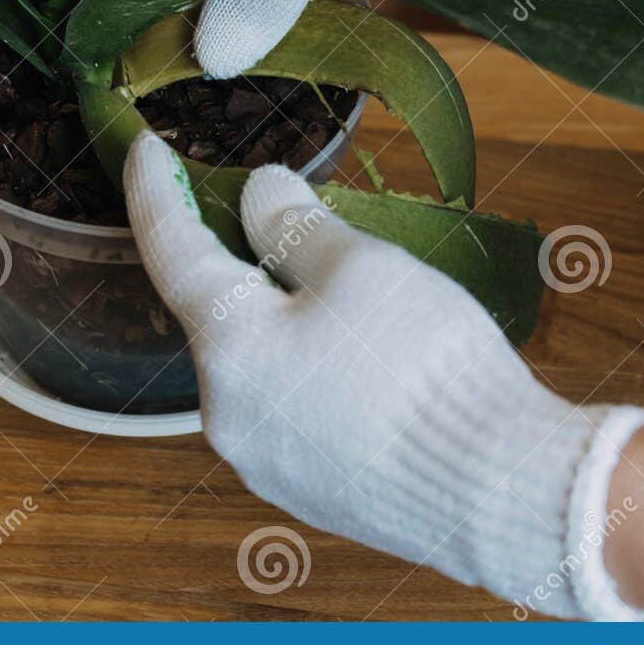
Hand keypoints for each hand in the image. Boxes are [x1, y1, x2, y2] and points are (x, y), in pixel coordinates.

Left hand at [123, 131, 643, 618]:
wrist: (501, 492)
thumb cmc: (426, 366)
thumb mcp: (362, 266)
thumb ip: (295, 225)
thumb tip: (256, 194)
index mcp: (229, 349)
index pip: (172, 250)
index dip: (155, 191)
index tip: (142, 149)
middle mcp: (227, 415)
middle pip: (221, 314)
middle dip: (243, 262)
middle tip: (280, 215)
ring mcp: (265, 464)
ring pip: (259, 366)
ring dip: (284, 320)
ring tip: (348, 294)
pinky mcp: (307, 495)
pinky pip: (292, 412)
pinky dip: (310, 371)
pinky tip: (365, 360)